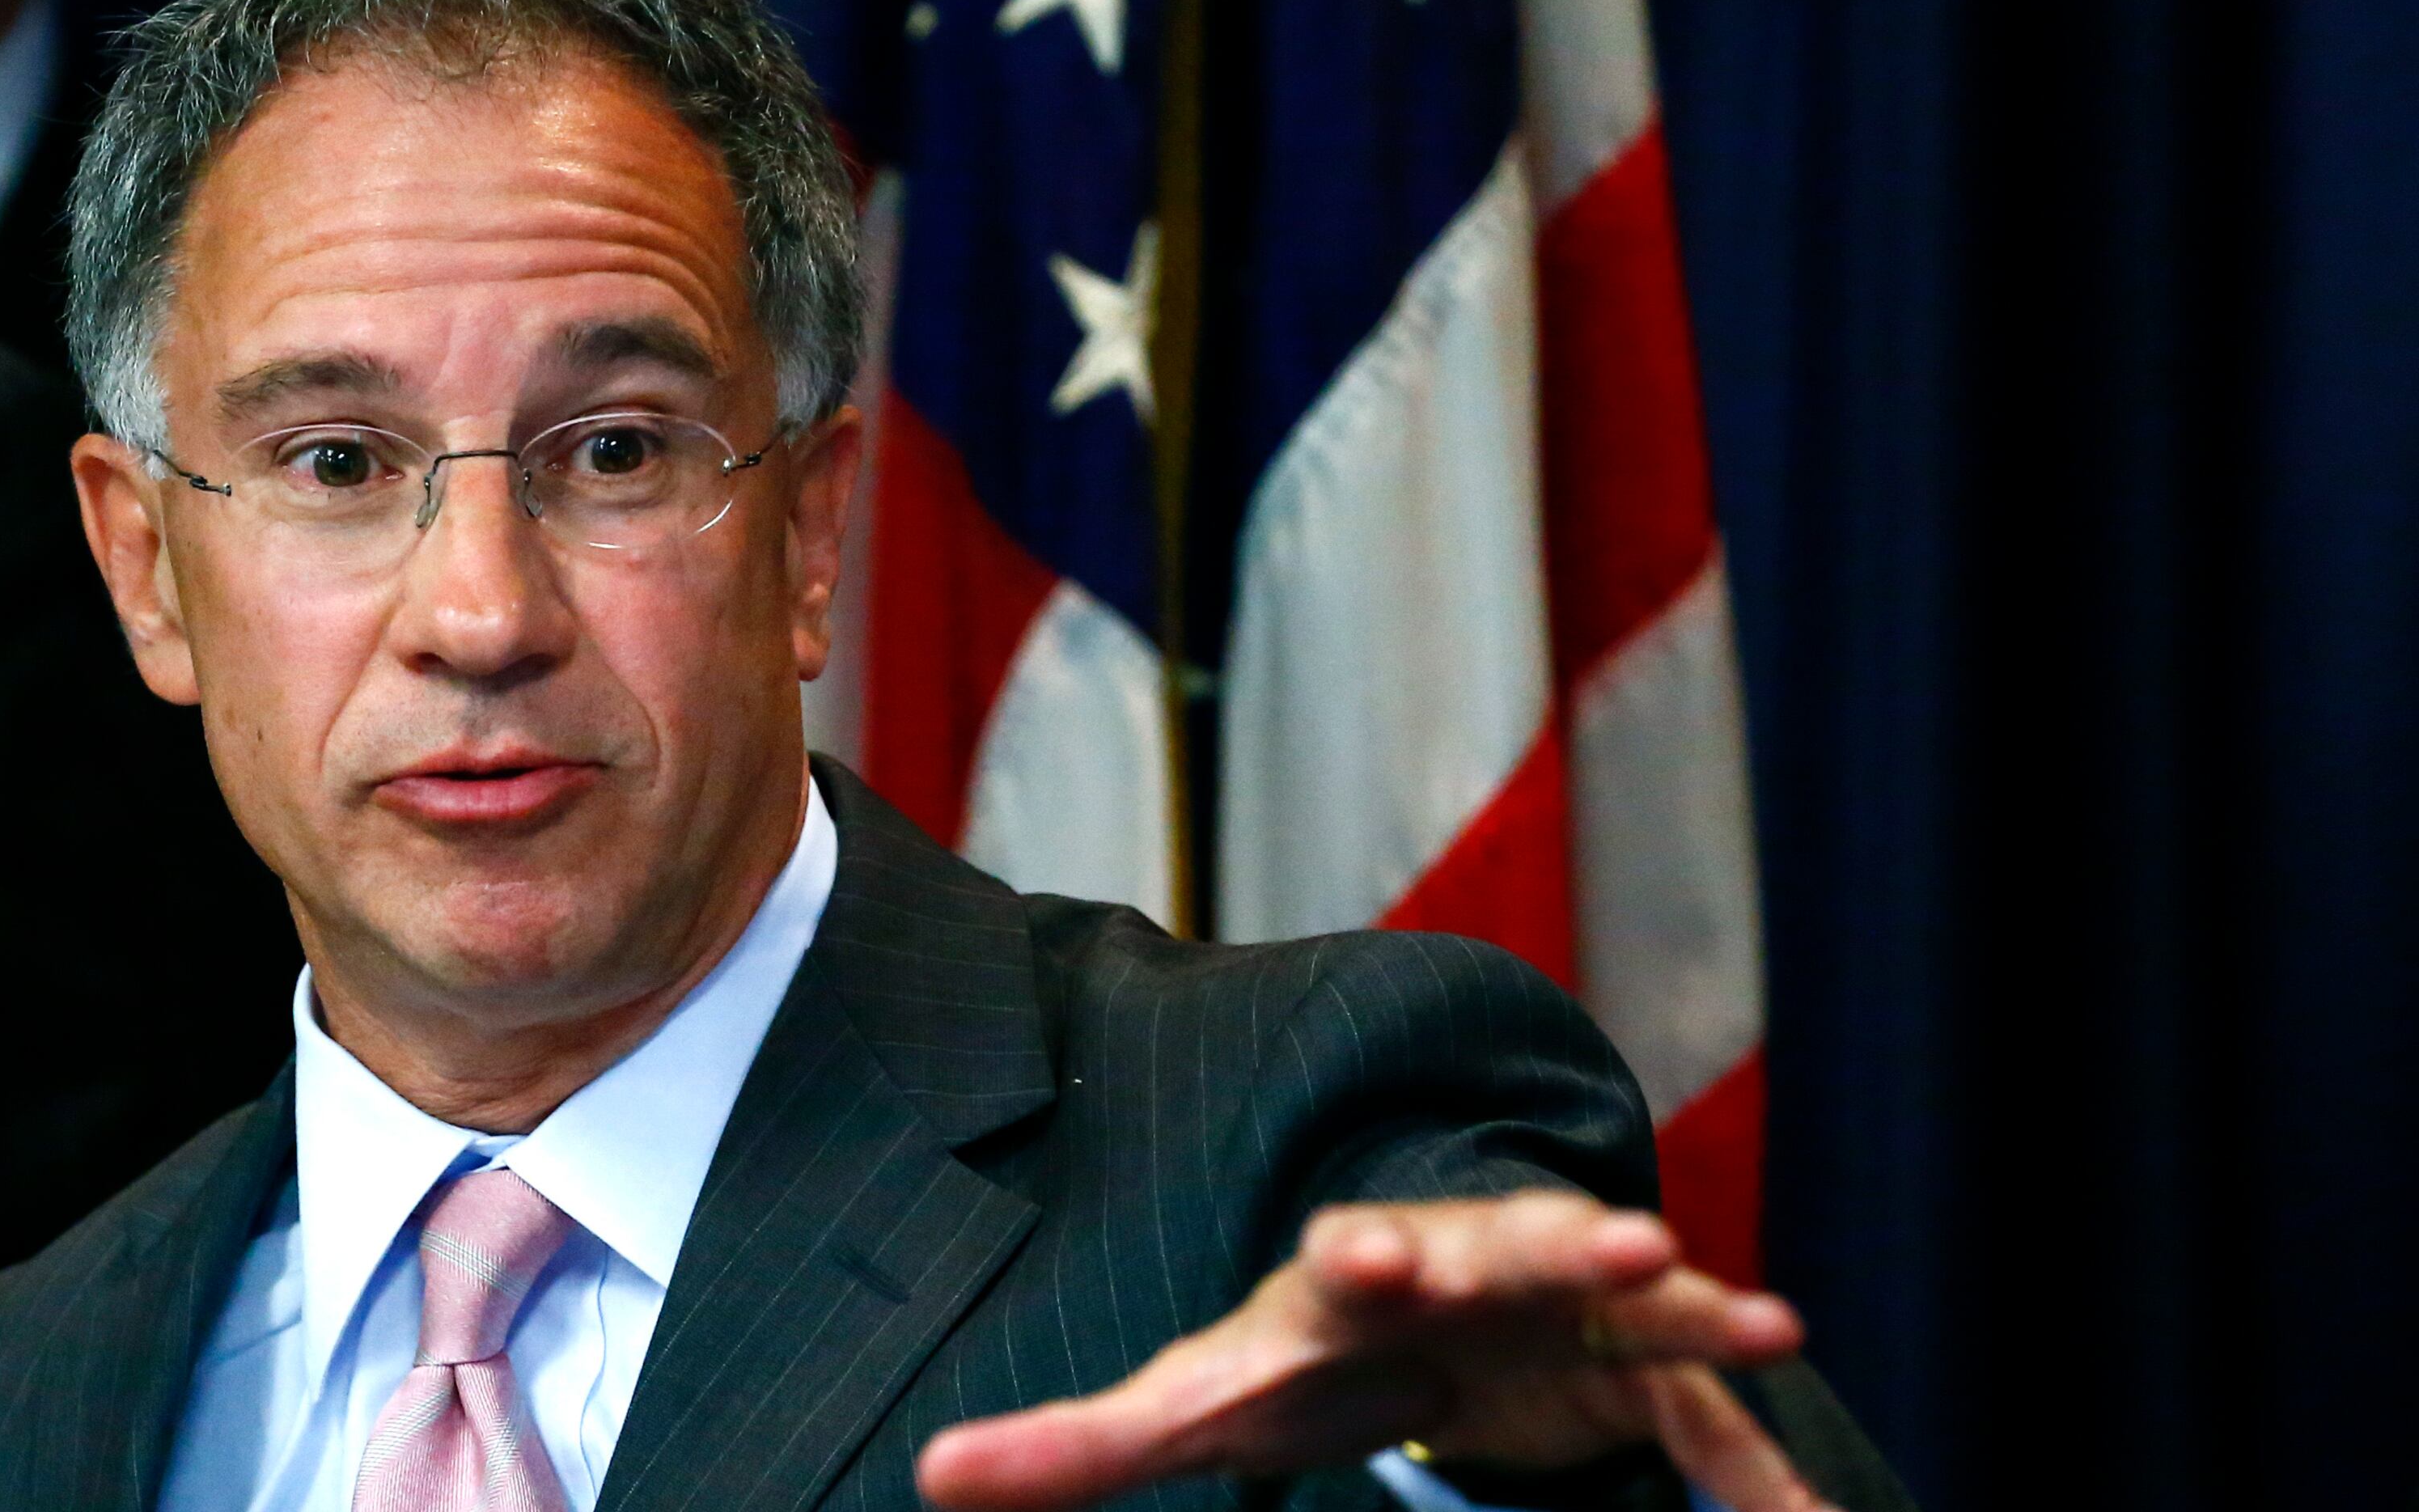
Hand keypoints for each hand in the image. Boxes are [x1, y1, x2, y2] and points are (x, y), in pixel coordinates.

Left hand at [914, 1191, 1834, 1511]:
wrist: (1403, 1315)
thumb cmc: (1289, 1364)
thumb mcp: (1190, 1408)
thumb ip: (1074, 1447)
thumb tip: (933, 1478)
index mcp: (1338, 1283)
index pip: (1346, 1260)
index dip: (1366, 1256)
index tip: (1375, 1255)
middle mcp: (1448, 1264)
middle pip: (1492, 1243)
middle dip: (1541, 1237)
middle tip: (1607, 1230)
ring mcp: (1538, 1290)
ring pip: (1597, 1272)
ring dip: (1652, 1274)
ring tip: (1717, 1286)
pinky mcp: (1613, 1338)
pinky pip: (1677, 1357)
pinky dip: (1721, 1358)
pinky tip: (1775, 1371)